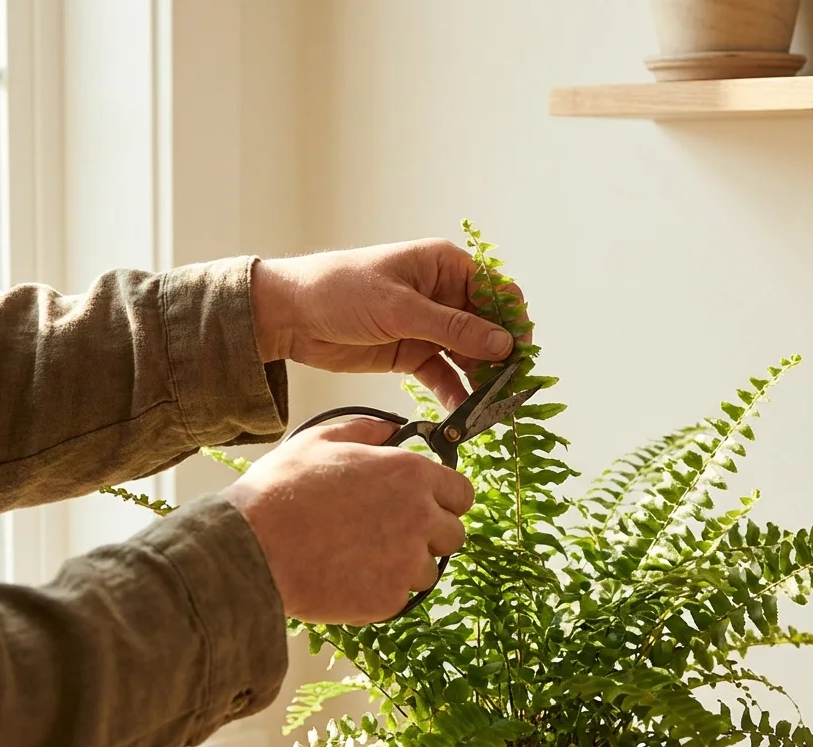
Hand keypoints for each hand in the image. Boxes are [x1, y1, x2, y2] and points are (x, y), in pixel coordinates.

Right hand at [222, 417, 472, 625]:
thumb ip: (366, 428)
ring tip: (361, 556)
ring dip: (405, 565)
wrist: (249, 550)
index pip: (462, 493)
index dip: (444, 498)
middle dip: (429, 534)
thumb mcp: (320, 439)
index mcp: (410, 475)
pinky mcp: (389, 601)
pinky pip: (400, 598)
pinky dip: (380, 591)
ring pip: (428, 570)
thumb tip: (392, 427)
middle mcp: (420, 518)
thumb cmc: (280, 491)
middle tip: (388, 532)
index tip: (425, 503)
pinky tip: (347, 577)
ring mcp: (406, 563)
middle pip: (453, 534)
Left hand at [250, 238, 530, 410]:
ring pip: (470, 354)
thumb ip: (452, 327)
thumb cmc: (341, 290)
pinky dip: (455, 393)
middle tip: (511, 387)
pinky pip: (444, 375)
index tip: (522, 351)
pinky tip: (464, 414)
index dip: (513, 320)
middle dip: (502, 357)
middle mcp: (443, 294)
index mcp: (444, 267)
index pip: (496, 290)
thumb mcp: (399, 308)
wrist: (291, 315)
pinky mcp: (412, 353)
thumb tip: (503, 342)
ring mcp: (429, 325)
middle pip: (488, 327)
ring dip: (482, 379)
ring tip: (491, 406)